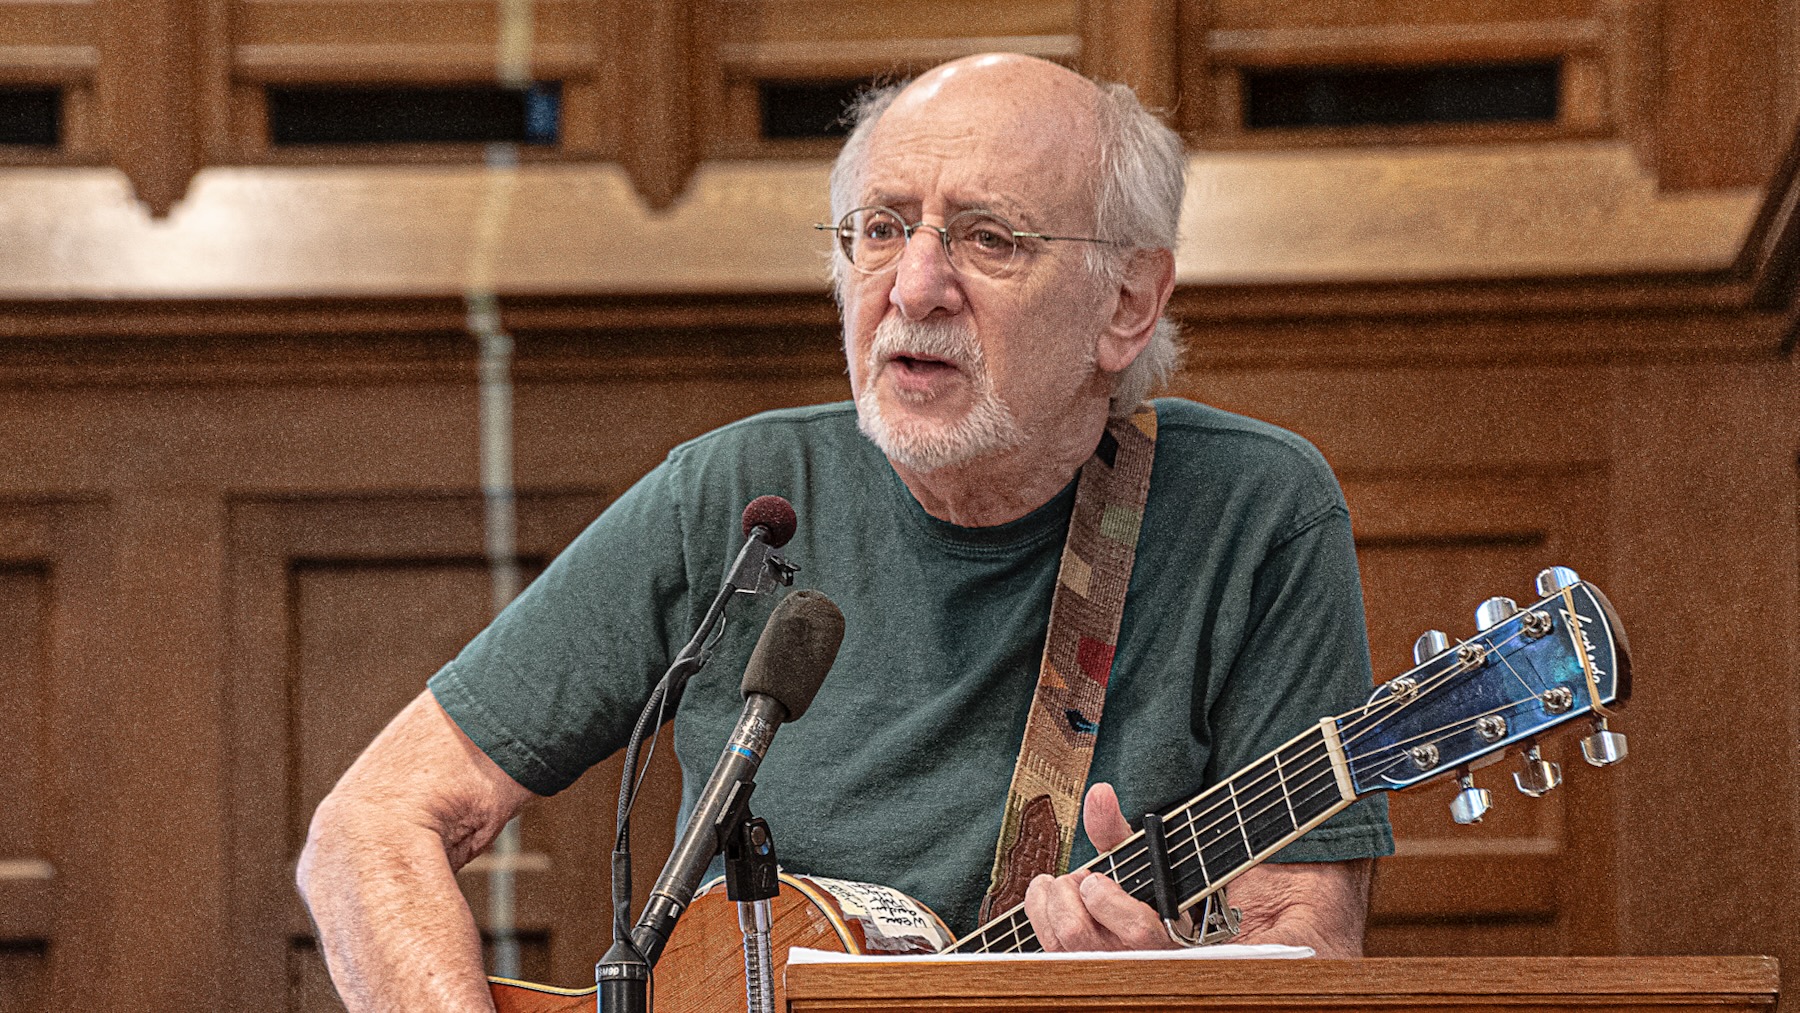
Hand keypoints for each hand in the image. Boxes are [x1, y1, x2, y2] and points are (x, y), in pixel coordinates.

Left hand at [1021, 782, 1177, 951]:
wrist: (1141, 932)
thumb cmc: (1143, 894)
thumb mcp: (1138, 862)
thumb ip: (1115, 830)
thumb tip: (1099, 791)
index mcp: (1159, 937)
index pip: (1136, 929)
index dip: (1106, 899)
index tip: (1095, 878)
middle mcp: (1127, 961)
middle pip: (1076, 931)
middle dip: (1068, 890)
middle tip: (1081, 877)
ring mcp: (1096, 969)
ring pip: (1057, 938)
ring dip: (1051, 897)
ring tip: (1068, 885)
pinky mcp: (1070, 967)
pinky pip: (1041, 941)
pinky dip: (1038, 907)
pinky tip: (1050, 896)